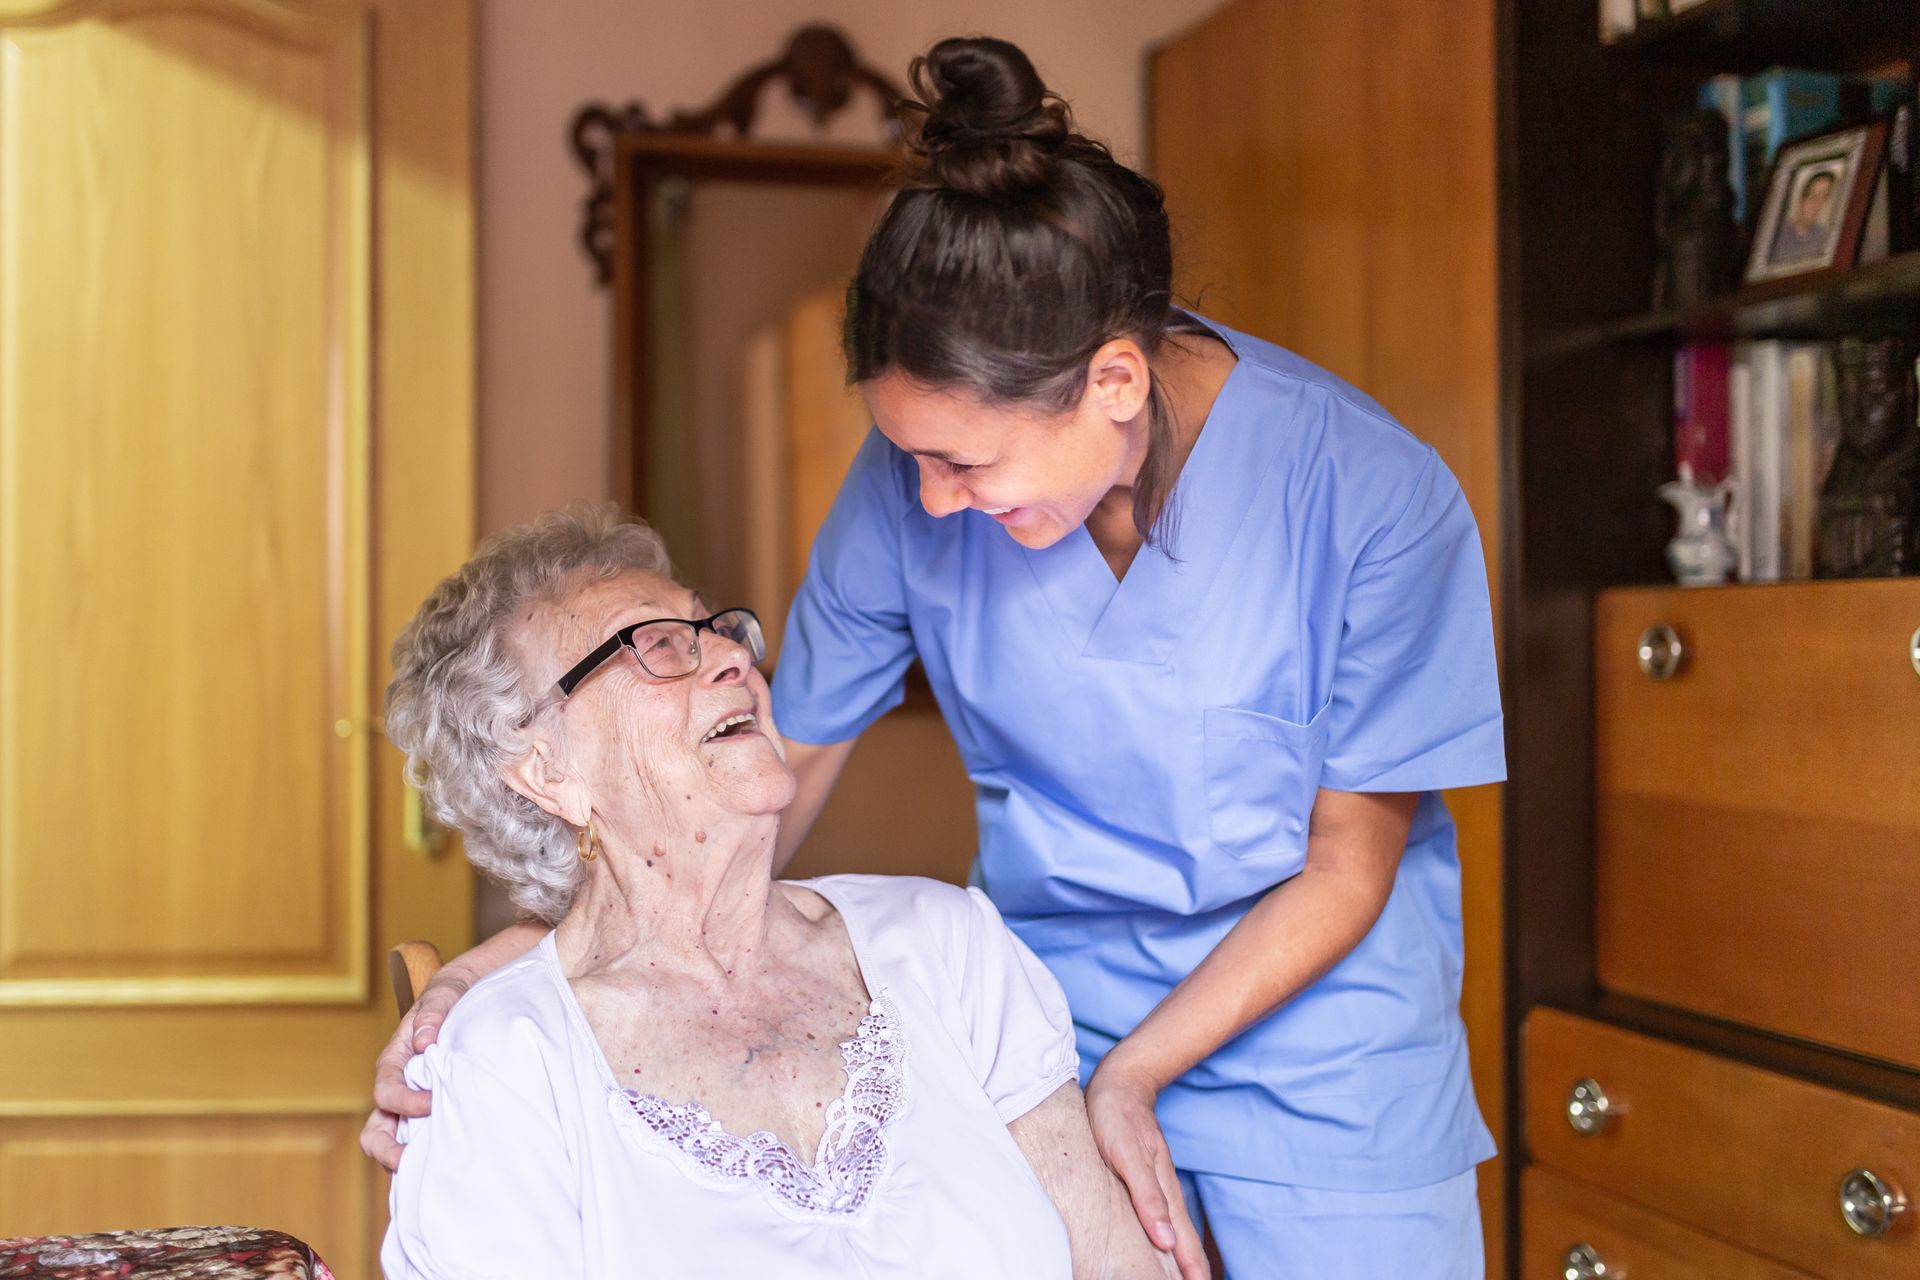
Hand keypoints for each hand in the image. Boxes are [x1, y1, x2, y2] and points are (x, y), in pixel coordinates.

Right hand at [358, 970, 469, 1171]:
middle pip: (377, 1130)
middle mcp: (399, 1089)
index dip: (403, 1102)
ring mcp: (415, 1107)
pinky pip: (424, 1143)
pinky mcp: (435, 1115)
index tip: (431, 1104)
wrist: (474, 994)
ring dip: (408, 1162)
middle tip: (411, 1163)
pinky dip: (429, 1157)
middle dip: (387, 1151)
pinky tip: (451, 1166)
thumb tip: (422, 1041)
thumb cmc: (453, 994)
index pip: (386, 1091)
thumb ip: (433, 1013)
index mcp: (394, 1062)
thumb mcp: (444, 994)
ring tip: (431, 1175)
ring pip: (398, 1144)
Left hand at [1084, 1063, 1207, 1279]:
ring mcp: (1156, 1190)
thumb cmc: (1117, 1119)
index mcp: (1166, 1196)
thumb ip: (1147, 1198)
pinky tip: (1161, 1250)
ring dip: (1180, 1263)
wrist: (1118, 1085)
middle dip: (1193, 1274)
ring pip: (1174, 1236)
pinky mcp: (1144, 1183)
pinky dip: (1166, 1243)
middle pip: (1185, 1246)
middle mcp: (1165, 1197)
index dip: (1194, 1275)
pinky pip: (1159, 1221)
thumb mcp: (1127, 1157)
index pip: (1186, 1249)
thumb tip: (1167, 1242)